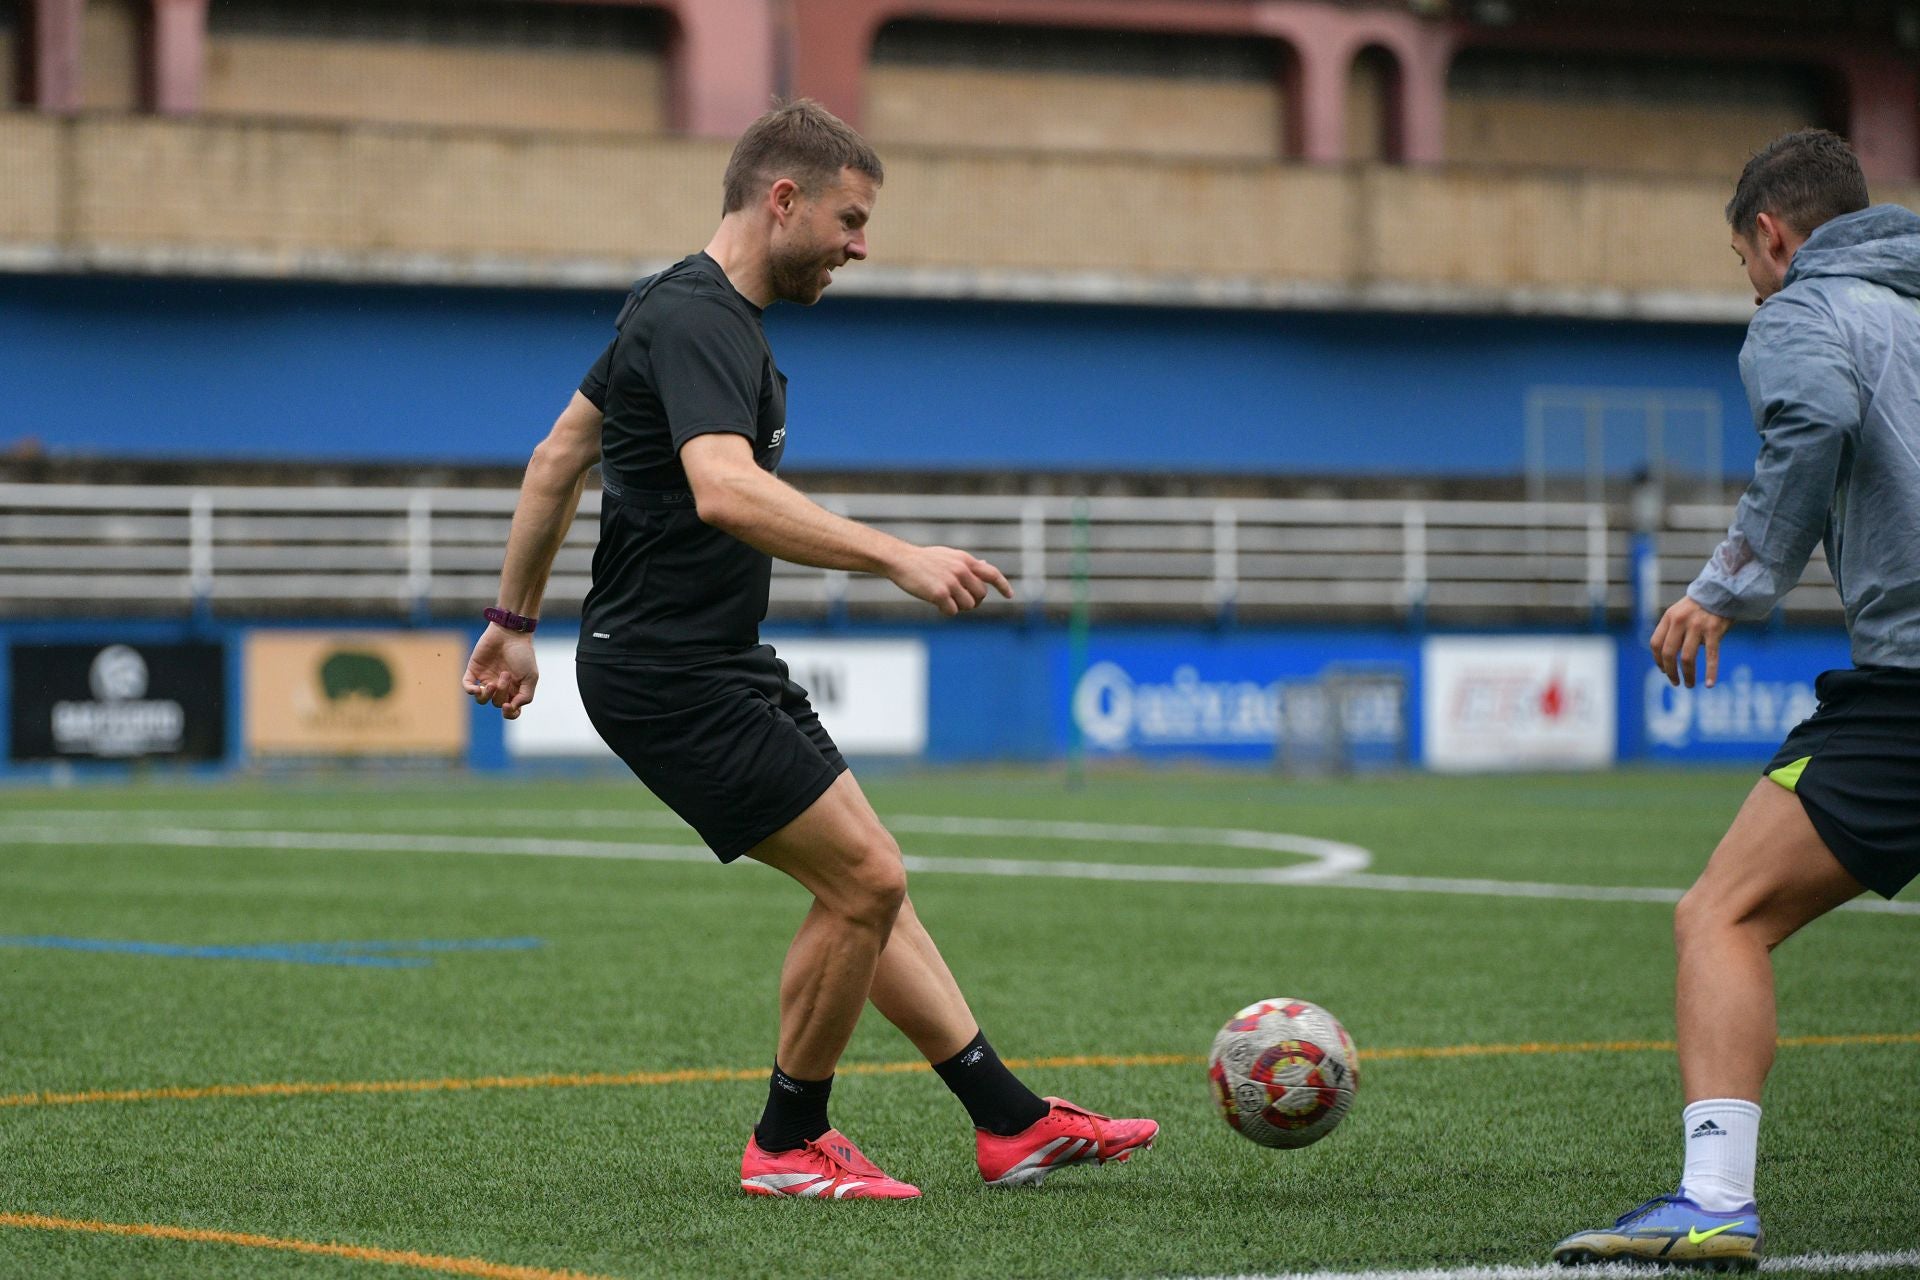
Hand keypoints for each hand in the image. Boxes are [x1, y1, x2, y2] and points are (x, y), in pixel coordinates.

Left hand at [462, 625, 538, 718]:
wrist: (510, 633)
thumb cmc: (523, 654)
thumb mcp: (531, 676)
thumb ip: (525, 696)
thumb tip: (512, 708)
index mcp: (514, 690)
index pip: (510, 711)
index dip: (509, 714)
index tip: (508, 706)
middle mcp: (500, 687)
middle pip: (496, 703)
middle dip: (501, 693)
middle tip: (506, 674)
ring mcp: (486, 679)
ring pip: (481, 700)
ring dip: (486, 695)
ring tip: (492, 683)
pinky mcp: (474, 671)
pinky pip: (468, 686)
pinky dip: (470, 690)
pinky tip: (476, 688)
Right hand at [888, 545, 1013, 615]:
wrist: (901, 560)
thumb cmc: (924, 559)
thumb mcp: (950, 556)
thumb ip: (968, 563)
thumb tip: (986, 564)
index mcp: (965, 560)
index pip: (991, 573)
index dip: (1003, 585)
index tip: (1009, 595)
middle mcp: (962, 570)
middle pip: (981, 595)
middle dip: (973, 601)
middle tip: (959, 601)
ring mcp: (951, 582)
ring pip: (968, 605)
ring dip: (958, 607)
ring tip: (945, 601)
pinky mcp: (940, 594)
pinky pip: (952, 611)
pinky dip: (946, 611)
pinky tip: (936, 605)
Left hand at [1650, 595, 1732, 687]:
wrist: (1723, 590)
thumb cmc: (1700, 605)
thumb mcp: (1680, 611)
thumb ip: (1672, 630)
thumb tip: (1667, 657)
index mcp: (1669, 617)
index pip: (1656, 643)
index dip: (1657, 660)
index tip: (1663, 670)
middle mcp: (1680, 621)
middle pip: (1669, 653)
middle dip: (1670, 672)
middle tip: (1675, 682)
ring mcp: (1697, 626)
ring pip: (1687, 658)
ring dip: (1687, 675)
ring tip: (1689, 684)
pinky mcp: (1714, 630)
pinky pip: (1711, 656)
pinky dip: (1710, 672)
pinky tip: (1710, 684)